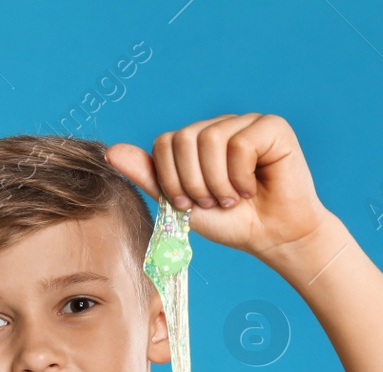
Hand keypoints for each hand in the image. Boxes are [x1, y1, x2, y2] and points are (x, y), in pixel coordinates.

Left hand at [105, 113, 333, 264]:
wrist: (273, 238)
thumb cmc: (233, 223)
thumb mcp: (182, 204)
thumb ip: (150, 177)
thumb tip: (110, 151)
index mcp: (197, 140)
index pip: (165, 142)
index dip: (170, 179)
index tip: (188, 205)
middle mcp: (220, 125)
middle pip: (184, 138)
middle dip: (193, 182)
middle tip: (214, 202)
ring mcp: (246, 122)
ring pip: (211, 139)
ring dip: (219, 182)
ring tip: (234, 198)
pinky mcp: (272, 127)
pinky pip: (241, 143)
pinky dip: (242, 175)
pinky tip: (254, 187)